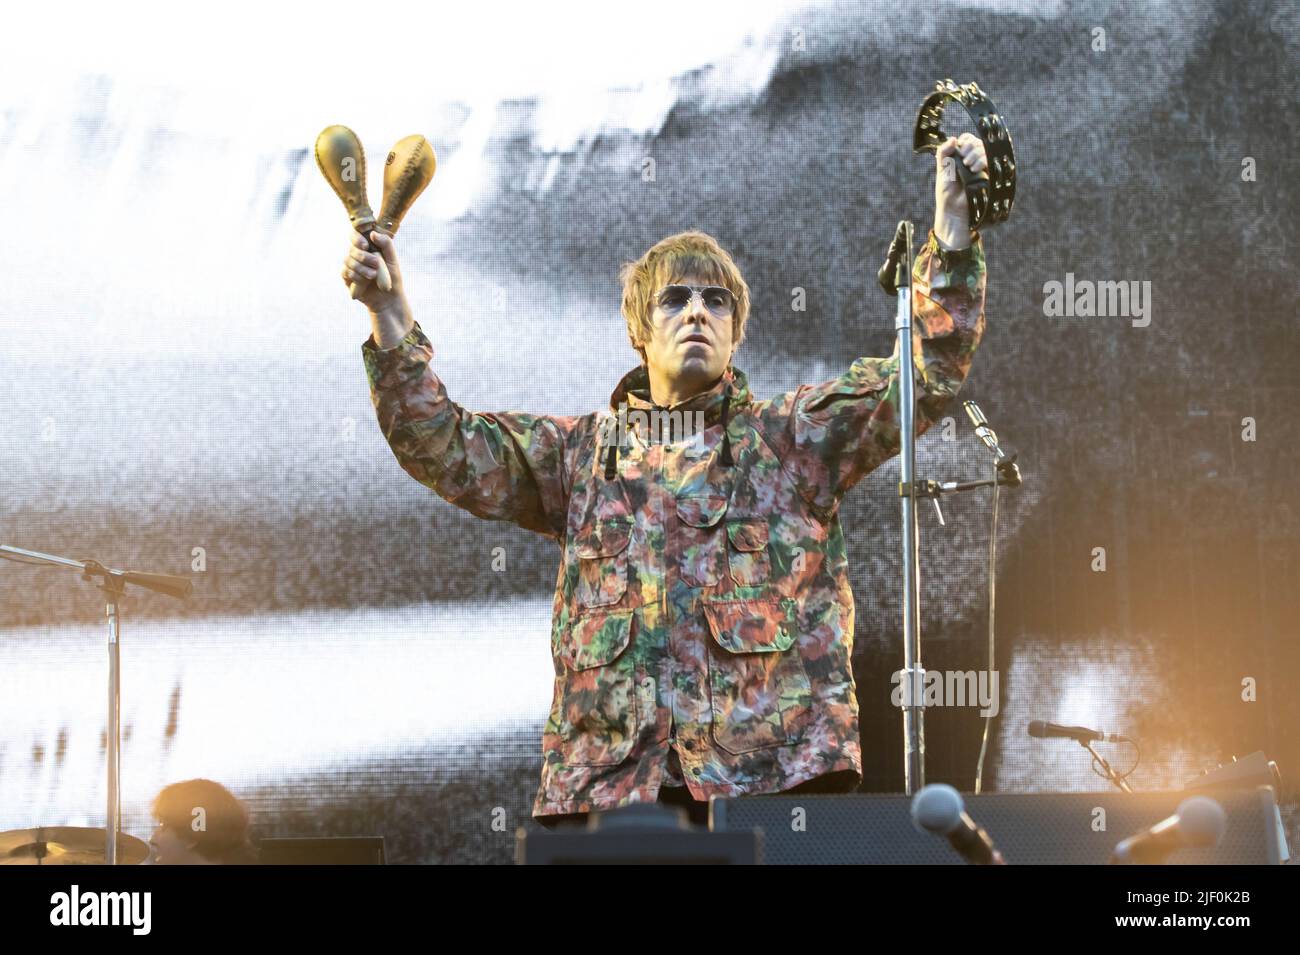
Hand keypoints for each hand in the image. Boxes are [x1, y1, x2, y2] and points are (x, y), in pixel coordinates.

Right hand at [342, 231, 413, 347]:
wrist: (389, 299)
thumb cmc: (392, 278)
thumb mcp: (393, 260)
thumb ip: (386, 244)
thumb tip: (373, 234)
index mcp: (367, 248)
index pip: (355, 236)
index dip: (356, 238)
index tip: (365, 244)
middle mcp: (357, 255)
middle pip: (352, 249)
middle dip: (363, 256)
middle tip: (376, 263)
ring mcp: (351, 266)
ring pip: (348, 261)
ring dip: (361, 268)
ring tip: (373, 275)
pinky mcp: (347, 278)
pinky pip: (346, 272)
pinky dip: (356, 276)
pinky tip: (365, 281)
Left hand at [933, 133, 986, 247]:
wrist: (953, 210)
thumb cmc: (947, 192)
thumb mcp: (942, 169)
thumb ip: (943, 152)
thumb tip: (953, 138)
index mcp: (962, 157)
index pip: (968, 139)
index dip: (965, 141)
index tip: (958, 151)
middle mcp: (974, 160)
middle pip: (978, 142)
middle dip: (970, 148)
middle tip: (963, 161)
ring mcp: (982, 167)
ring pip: (985, 149)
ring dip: (975, 154)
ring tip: (968, 166)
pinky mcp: (989, 175)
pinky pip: (990, 160)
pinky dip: (982, 161)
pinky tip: (975, 169)